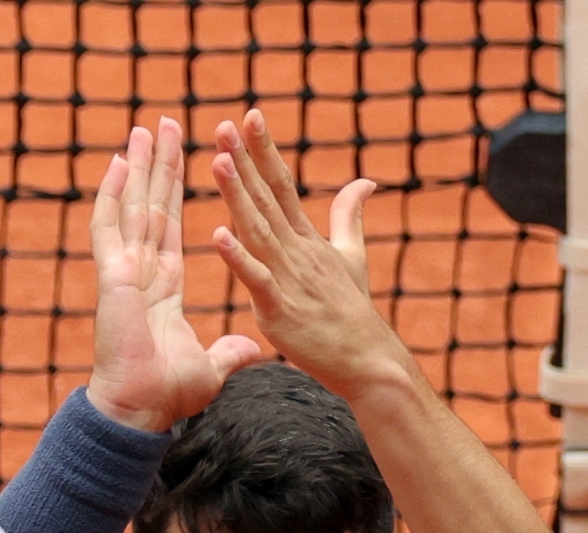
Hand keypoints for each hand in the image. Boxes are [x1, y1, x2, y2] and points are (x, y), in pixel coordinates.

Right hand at [85, 119, 264, 432]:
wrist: (142, 407)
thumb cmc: (167, 391)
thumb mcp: (210, 365)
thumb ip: (229, 350)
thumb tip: (253, 348)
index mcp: (162, 286)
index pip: (169, 228)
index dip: (176, 196)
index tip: (184, 163)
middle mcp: (141, 271)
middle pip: (151, 206)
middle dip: (159, 167)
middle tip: (166, 125)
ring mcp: (123, 270)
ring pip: (131, 206)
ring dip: (139, 168)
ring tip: (146, 129)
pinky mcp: (112, 276)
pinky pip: (109, 226)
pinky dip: (112, 194)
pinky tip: (118, 163)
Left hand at [208, 109, 405, 397]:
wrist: (368, 361)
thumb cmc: (354, 311)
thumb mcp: (353, 256)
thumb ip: (350, 216)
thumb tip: (366, 180)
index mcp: (307, 240)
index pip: (283, 186)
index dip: (266, 150)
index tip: (250, 115)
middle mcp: (297, 252)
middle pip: (267, 199)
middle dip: (245, 161)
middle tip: (224, 125)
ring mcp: (288, 279)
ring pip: (258, 230)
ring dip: (238, 196)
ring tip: (218, 161)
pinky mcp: (279, 310)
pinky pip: (256, 280)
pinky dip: (238, 258)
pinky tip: (219, 234)